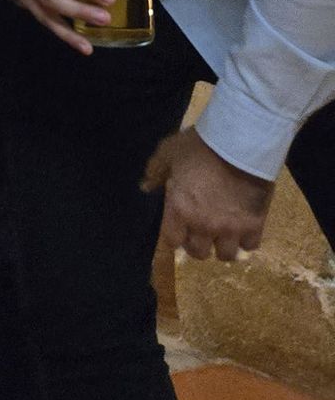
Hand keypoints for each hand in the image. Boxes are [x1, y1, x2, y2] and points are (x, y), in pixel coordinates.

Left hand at [144, 126, 273, 261]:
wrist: (239, 144)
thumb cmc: (199, 147)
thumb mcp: (169, 152)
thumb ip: (155, 171)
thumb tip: (145, 188)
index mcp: (180, 209)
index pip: (172, 241)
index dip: (175, 237)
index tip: (179, 229)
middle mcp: (204, 225)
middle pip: (199, 253)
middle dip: (198, 245)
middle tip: (201, 232)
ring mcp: (231, 228)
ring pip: (225, 255)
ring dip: (223, 246)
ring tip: (223, 234)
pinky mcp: (254, 225)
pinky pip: (250, 246)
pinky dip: (246, 240)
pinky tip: (243, 229)